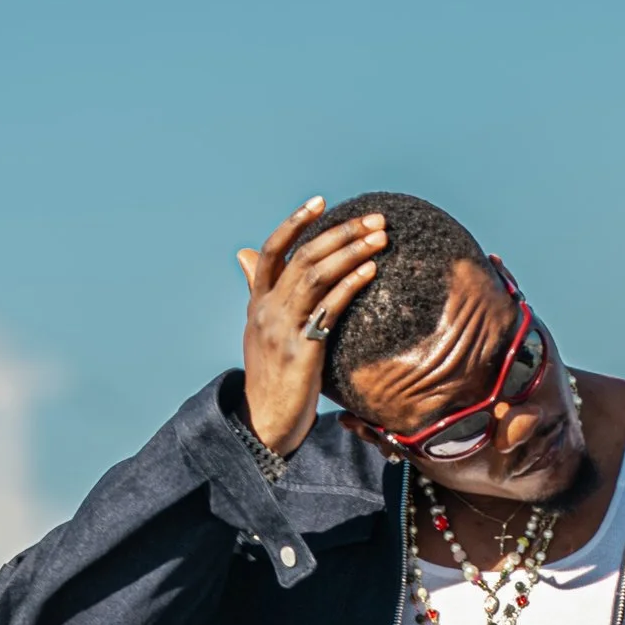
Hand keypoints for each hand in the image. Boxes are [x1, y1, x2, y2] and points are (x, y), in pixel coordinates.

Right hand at [236, 199, 385, 455]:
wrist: (264, 423)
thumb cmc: (271, 379)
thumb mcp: (260, 331)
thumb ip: (260, 292)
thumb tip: (244, 255)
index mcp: (257, 304)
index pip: (271, 250)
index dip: (295, 223)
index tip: (320, 202)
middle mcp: (266, 310)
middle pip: (302, 256)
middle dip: (340, 233)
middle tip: (373, 219)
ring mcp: (281, 328)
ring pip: (315, 275)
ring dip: (351, 252)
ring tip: (380, 237)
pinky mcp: (301, 349)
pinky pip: (329, 307)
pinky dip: (351, 284)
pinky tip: (372, 271)